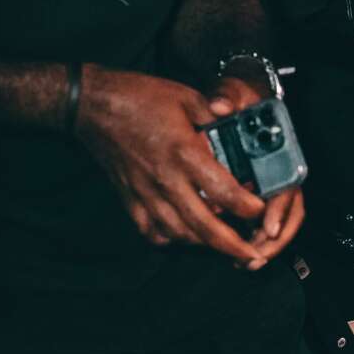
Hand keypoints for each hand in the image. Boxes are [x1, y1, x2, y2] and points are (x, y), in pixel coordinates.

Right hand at [75, 65, 269, 265]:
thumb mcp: (185, 96)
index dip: (247, 207)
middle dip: (232, 246)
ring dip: (204, 244)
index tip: (261, 211)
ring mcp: (145, 193)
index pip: (223, 192)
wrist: (92, 105)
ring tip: (224, 246)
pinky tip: (184, 234)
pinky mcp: (129, 199)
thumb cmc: (138, 97)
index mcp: (184, 153)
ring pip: (179, 234)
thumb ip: (214, 113)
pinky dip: (170, 238)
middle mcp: (166, 180)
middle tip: (253, 256)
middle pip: (203, 226)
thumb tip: (237, 119)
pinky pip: (151, 231)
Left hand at [206, 70, 306, 269]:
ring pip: (278, 225)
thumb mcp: (234, 92)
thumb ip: (227, 96)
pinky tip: (234, 253)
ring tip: (245, 261)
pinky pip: (262, 226)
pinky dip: (251, 242)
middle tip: (254, 256)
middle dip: (273, 240)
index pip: (289, 187)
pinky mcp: (257, 196)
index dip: (280, 209)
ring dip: (263, 246)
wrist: (241, 102)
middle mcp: (279, 172)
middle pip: (288, 215)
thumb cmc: (241, 99)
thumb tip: (220, 105)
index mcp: (279, 153)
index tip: (268, 225)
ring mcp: (270, 187)